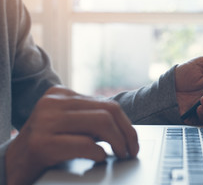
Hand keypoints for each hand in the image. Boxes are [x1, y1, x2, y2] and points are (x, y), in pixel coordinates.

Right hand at [5, 86, 138, 184]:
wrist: (12, 165)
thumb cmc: (46, 145)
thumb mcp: (67, 124)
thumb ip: (89, 118)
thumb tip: (124, 128)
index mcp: (61, 94)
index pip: (107, 103)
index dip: (127, 123)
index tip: (132, 139)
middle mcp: (53, 102)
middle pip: (108, 111)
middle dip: (127, 133)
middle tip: (131, 150)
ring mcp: (46, 121)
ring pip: (101, 123)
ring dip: (118, 142)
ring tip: (121, 154)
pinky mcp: (42, 143)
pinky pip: (85, 144)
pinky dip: (99, 153)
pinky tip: (100, 158)